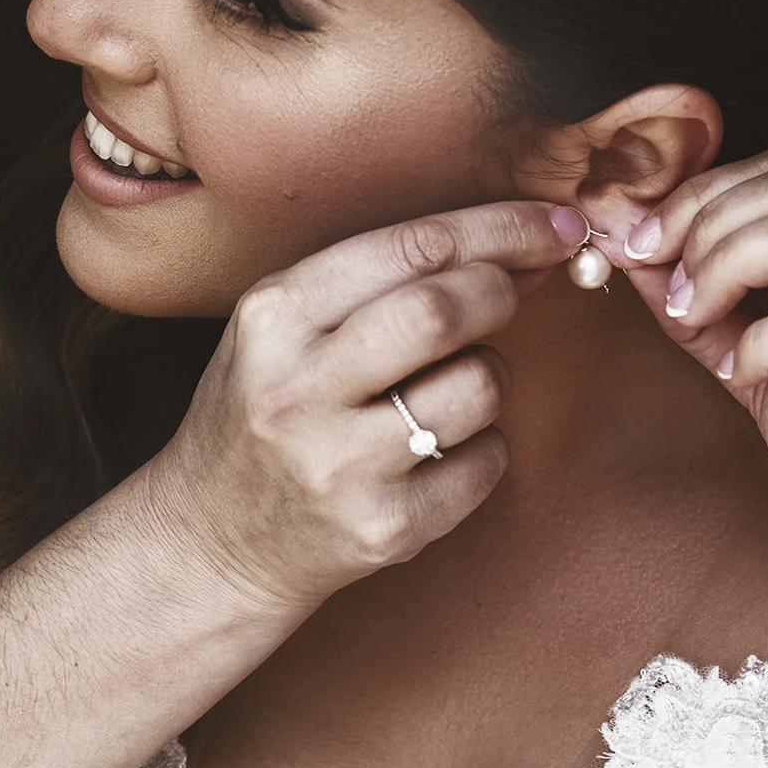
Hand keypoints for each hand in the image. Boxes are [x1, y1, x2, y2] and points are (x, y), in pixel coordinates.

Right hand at [151, 201, 585, 611]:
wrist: (211, 542)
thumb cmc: (266, 413)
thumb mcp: (287, 329)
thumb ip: (386, 283)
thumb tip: (524, 253)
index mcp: (274, 316)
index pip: (411, 247)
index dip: (502, 228)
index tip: (556, 225)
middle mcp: (298, 388)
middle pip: (443, 311)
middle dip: (501, 291)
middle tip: (514, 293)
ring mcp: (339, 465)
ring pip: (477, 388)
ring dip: (489, 377)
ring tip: (449, 389)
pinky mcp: (381, 528)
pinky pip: (485, 465)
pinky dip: (484, 450)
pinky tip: (438, 454)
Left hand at [622, 147, 767, 607]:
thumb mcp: (763, 360)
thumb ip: (706, 301)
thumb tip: (629, 245)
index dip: (708, 191)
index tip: (640, 235)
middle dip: (708, 221)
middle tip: (651, 266)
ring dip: (730, 264)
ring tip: (693, 314)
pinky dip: (766, 341)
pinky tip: (742, 370)